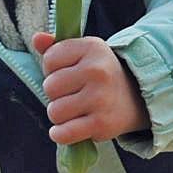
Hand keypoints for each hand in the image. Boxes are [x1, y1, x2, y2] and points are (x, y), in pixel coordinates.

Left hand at [32, 32, 149, 144]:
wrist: (135, 98)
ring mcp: (100, 98)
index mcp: (91, 47)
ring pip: (54, 111)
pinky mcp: (101, 123)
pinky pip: (64, 133)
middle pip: (50, 87)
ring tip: (74, 110)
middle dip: (55, 94)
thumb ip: (54, 47)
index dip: (52, 70)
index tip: (67, 74)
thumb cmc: (99, 75)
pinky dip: (60, 134)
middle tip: (72, 94)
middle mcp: (97, 71)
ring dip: (59, 115)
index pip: (49, 59)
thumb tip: (37, 38)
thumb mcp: (82, 54)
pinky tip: (65, 129)